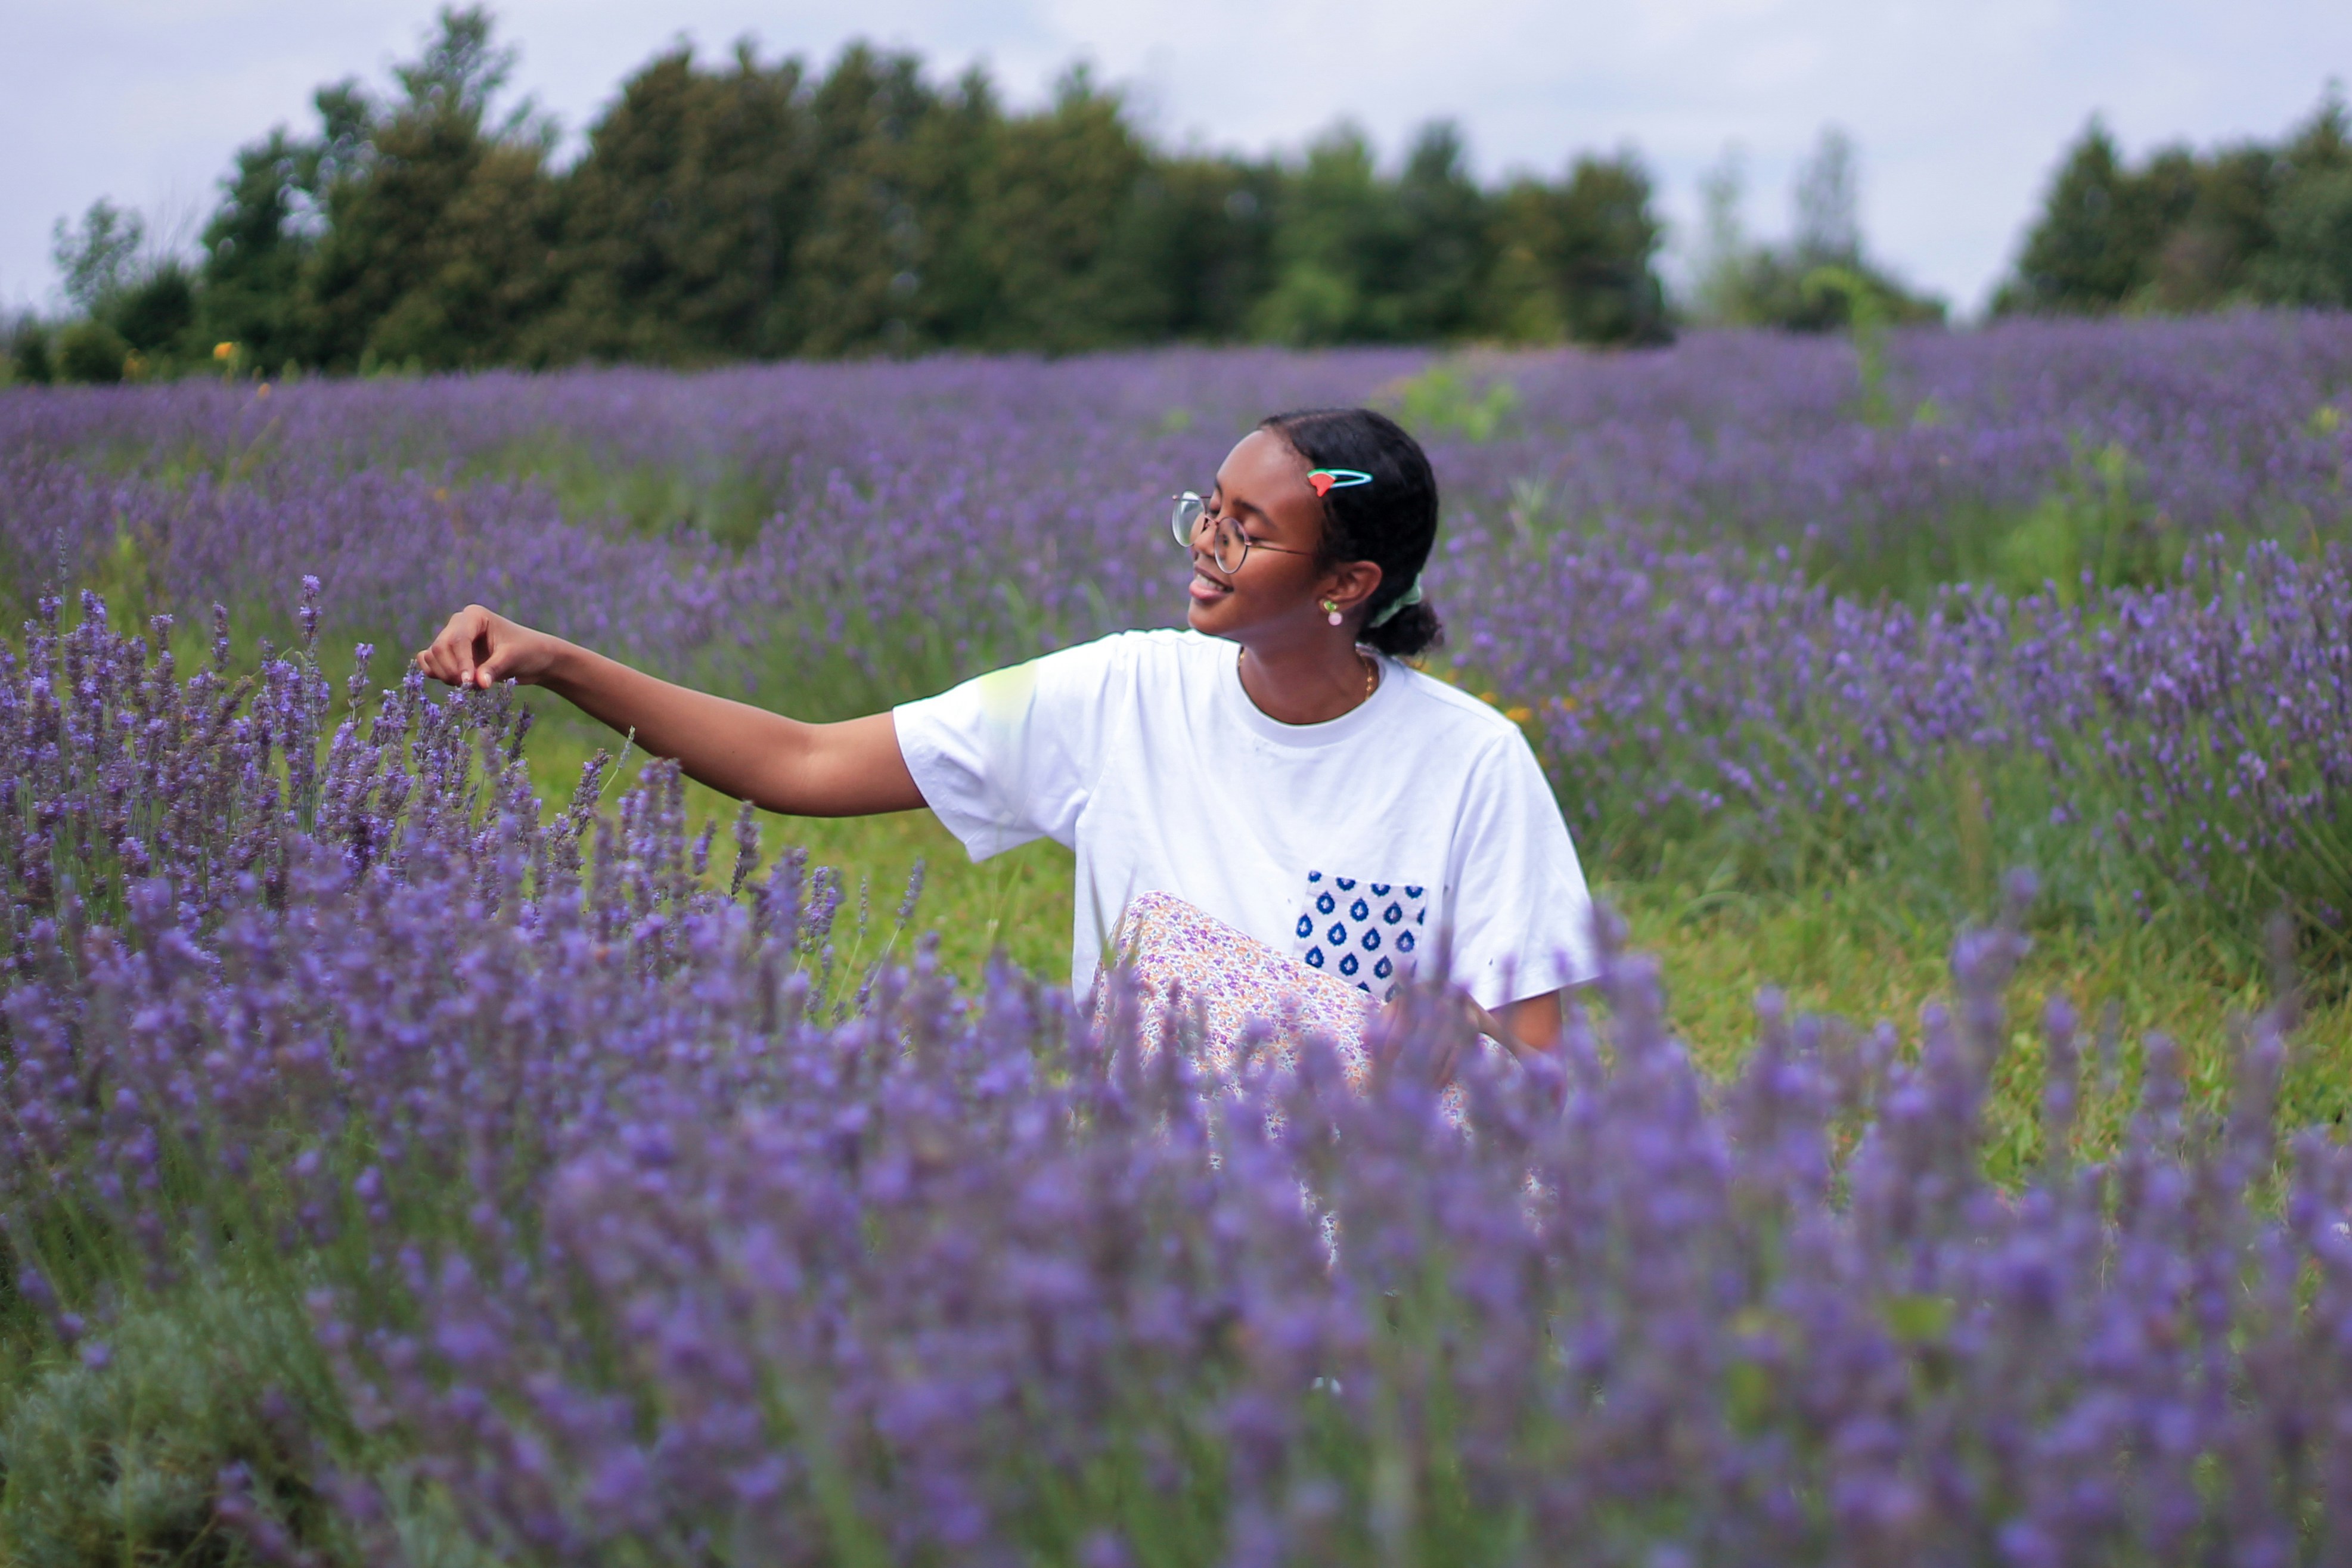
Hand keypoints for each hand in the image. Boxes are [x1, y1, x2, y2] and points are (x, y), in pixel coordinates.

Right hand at [415, 605, 559, 688]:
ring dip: (445, 675)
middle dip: (451, 671)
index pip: (458, 639)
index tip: (468, 682)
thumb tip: (479, 682)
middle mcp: (458, 624)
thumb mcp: (513, 658)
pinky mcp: (449, 654)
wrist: (534, 657)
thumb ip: (494, 669)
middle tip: (469, 687)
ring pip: (431, 656)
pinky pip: (429, 663)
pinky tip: (460, 683)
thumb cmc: (527, 651)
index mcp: (474, 616)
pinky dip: (439, 675)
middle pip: (440, 648)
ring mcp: (451, 638)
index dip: (461, 662)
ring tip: (471, 685)